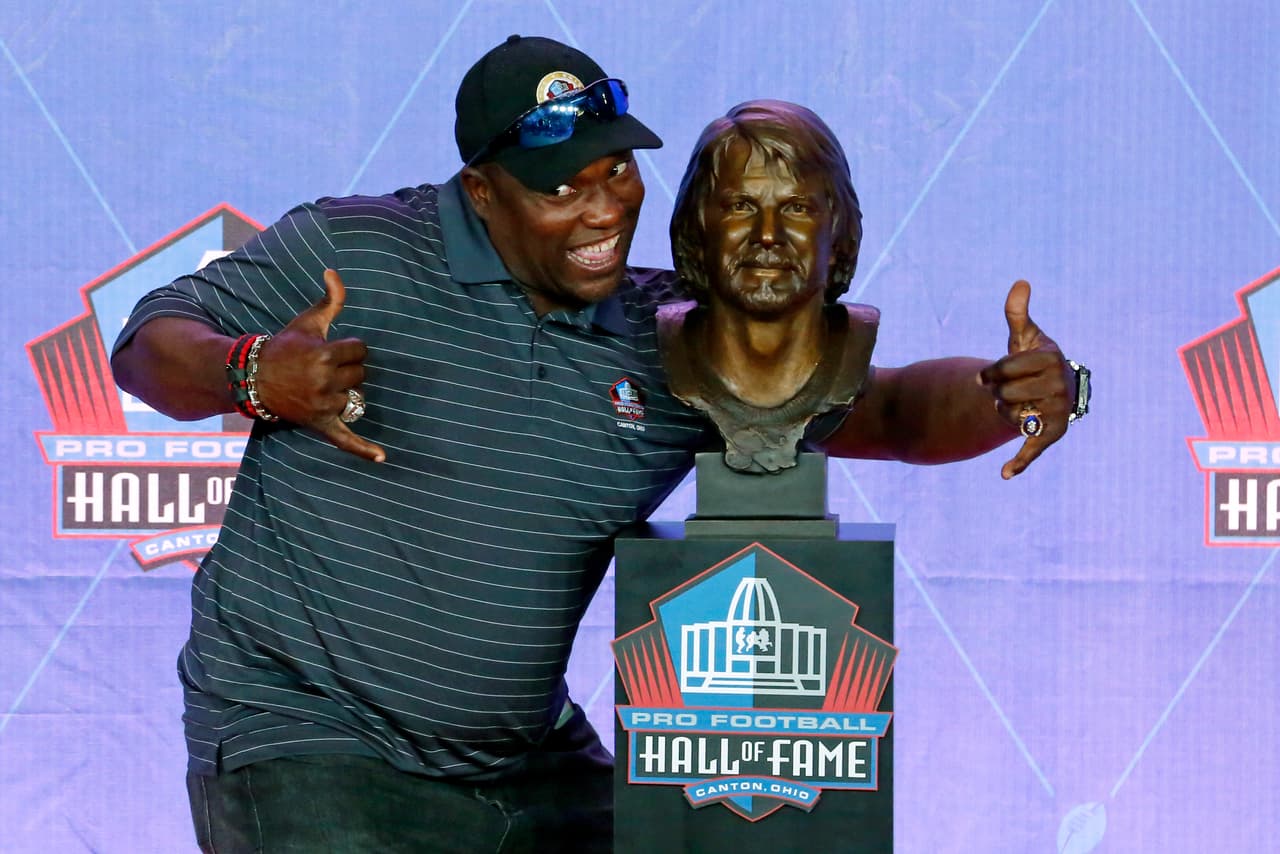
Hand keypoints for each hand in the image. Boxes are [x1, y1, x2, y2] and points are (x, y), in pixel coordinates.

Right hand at [254, 269, 385, 462]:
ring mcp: (323, 405)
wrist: (253, 378)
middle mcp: (325, 381)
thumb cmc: (285, 347)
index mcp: (325, 355)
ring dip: (344, 392)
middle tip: (323, 369)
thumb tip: (333, 271)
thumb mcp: (307, 321)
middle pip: (361, 374)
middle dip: (347, 370)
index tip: (330, 350)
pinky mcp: (321, 424)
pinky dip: (363, 449)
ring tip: (320, 386)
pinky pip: (346, 440)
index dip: (348, 348)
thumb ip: (329, 300)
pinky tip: (382, 457)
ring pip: (356, 397)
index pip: (360, 350)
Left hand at [978, 280, 1073, 478]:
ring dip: (1004, 412)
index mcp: (1051, 360)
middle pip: (1005, 394)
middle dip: (998, 392)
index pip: (1006, 369)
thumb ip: (1018, 314)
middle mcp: (1059, 387)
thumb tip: (1020, 283)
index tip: (987, 376)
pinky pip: (1033, 449)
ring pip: (1011, 417)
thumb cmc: (1035, 360)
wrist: (1055, 389)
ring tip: (1014, 404)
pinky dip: (1019, 462)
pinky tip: (1005, 474)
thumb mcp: (1026, 337)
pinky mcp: (1051, 435)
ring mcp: (1057, 413)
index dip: (991, 372)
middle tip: (1005, 390)